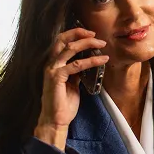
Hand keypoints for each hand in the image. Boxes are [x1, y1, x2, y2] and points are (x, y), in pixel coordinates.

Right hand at [35, 26, 107, 149]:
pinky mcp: (57, 78)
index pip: (61, 42)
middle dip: (80, 33)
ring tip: (102, 44)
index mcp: (53, 64)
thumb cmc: (63, 103)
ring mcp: (52, 70)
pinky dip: (91, 60)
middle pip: (63, 39)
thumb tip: (86, 62)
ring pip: (70, 49)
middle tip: (96, 34)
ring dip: (88, 44)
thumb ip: (76, 72)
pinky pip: (77, 65)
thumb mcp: (72, 83)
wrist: (56, 120)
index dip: (75, 34)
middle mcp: (51, 64)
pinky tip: (102, 60)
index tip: (90, 33)